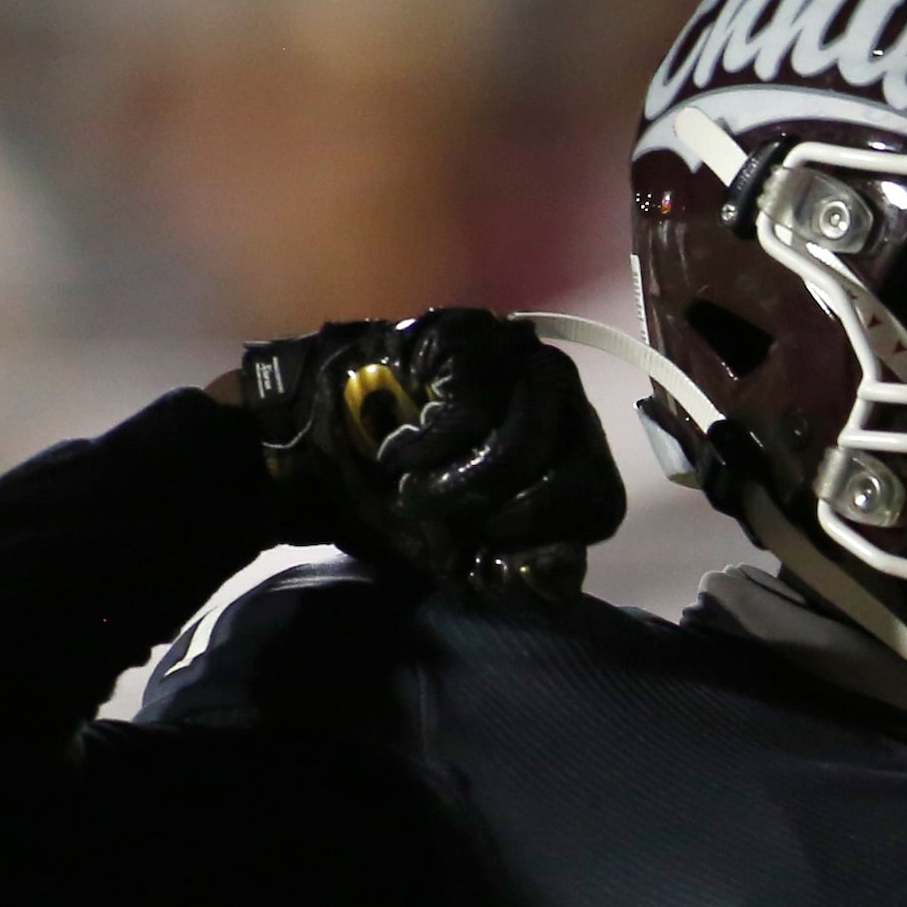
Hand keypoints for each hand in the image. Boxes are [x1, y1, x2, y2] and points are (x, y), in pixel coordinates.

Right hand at [239, 308, 626, 601]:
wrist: (305, 450)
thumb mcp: (458, 554)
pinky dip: (428, 449)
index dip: (545, 536)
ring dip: (459, 486)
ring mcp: (518, 356)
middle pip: (575, 474)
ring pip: (526, 443)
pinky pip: (472, 409)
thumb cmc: (390, 500)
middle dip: (502, 514)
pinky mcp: (469, 334)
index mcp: (570, 446)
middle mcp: (559, 394)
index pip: (601, 503)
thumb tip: (566, 567)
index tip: (485, 542)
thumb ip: (514, 572)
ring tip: (411, 488)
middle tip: (444, 519)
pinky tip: (397, 452)